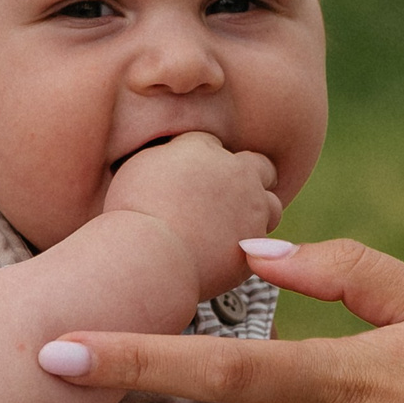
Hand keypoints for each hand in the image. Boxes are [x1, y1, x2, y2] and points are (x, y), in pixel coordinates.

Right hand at [104, 133, 282, 300]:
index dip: (203, 163)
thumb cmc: (131, 215)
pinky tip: (226, 253)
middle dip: (248, 177)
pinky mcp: (254, 245)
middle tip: (228, 195)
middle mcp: (235, 172)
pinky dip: (248, 247)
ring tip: (232, 227)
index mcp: (201, 149)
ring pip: (271, 205)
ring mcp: (251, 209)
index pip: (212, 145)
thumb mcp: (136, 171)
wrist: (147, 257)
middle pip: (258, 165)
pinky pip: (261, 244)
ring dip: (257, 212)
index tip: (193, 180)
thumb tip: (170, 160)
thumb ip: (162, 159)